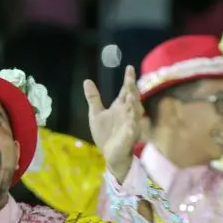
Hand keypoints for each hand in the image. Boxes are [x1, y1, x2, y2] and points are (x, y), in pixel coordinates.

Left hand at [85, 65, 143, 179]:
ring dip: (134, 104)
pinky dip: (133, 125)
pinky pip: (133, 130)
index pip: (126, 90)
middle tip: (130, 78)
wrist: (110, 155)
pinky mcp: (130, 137)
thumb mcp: (96, 114)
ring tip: (132, 96)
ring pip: (135, 112)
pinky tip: (132, 121)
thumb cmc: (106, 134)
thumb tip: (87, 80)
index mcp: (121, 107)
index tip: (129, 67)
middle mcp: (128, 113)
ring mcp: (131, 125)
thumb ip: (94, 98)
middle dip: (132, 88)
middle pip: (132, 98)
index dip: (128, 80)